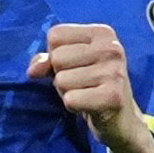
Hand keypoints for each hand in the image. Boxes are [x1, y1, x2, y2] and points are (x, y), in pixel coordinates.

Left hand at [38, 23, 153, 152]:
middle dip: (61, 75)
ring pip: (61, 80)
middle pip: (57, 57)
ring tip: (86, 94)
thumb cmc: (91, 86)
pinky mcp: (113, 96)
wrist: (121, 119)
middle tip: (82, 84)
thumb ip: (46, 60)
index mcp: (103, 33)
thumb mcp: (69, 65)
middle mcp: (112, 48)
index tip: (76, 66)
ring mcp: (114, 72)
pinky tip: (90, 106)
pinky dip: (74, 106)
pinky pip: (70, 99)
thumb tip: (32, 70)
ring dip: (67, 92)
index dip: (55, 55)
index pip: (55, 35)